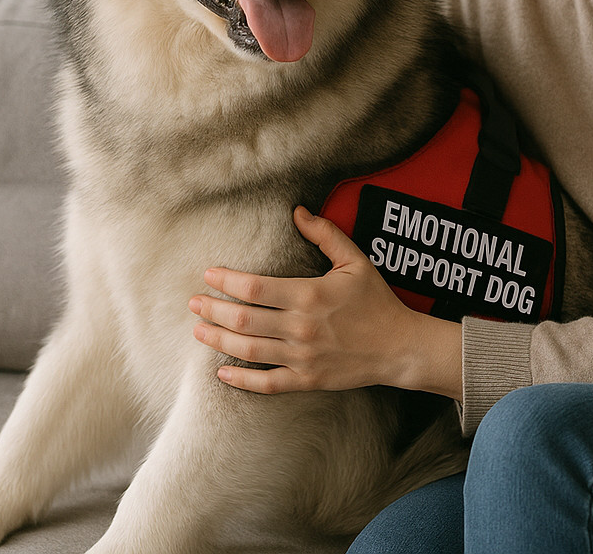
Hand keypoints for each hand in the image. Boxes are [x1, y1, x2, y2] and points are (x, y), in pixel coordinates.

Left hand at [190, 207, 462, 398]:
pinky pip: (267, 383)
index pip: (255, 288)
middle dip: (213, 310)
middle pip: (244, 319)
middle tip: (193, 303)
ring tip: (199, 329)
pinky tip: (221, 372)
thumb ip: (325, 234)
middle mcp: (301, 327)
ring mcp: (302, 356)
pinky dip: (241, 380)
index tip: (208, 275)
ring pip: (249, 350)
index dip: (226, 281)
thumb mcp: (356, 260)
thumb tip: (298, 211)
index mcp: (309, 295)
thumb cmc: (377, 301)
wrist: (399, 347)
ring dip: (219, 340)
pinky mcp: (307, 379)